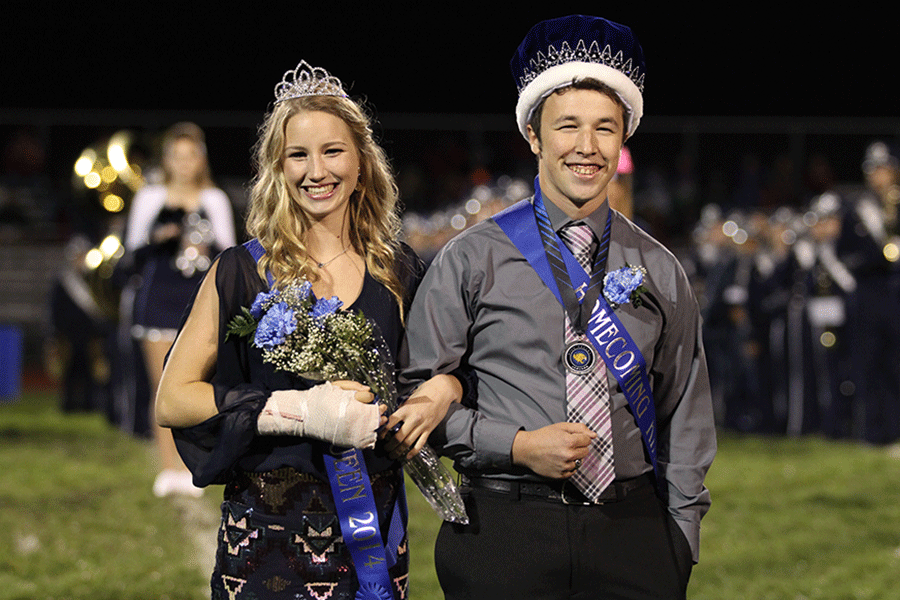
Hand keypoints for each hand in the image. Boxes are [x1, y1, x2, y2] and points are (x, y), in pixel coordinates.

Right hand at [258, 382, 384, 447]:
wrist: (305, 415)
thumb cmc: (320, 398)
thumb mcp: (336, 386)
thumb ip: (354, 386)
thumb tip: (369, 391)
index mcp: (351, 403)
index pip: (372, 402)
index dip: (376, 403)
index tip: (379, 404)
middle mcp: (353, 418)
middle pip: (375, 418)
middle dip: (379, 415)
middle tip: (380, 413)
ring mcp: (351, 432)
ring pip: (373, 431)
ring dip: (376, 426)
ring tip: (374, 422)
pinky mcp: (348, 442)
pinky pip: (366, 442)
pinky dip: (369, 437)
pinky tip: (367, 432)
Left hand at [382, 374, 461, 460]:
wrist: (442, 390)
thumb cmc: (426, 392)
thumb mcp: (410, 398)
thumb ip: (402, 409)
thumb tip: (393, 418)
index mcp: (406, 409)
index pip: (391, 423)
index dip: (383, 431)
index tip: (380, 437)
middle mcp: (413, 419)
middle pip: (398, 437)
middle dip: (390, 445)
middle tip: (385, 449)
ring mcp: (422, 425)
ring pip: (408, 442)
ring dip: (399, 451)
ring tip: (393, 455)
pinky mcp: (429, 429)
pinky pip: (420, 443)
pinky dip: (413, 452)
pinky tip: (408, 456)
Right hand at [511, 422, 595, 478]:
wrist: (527, 450)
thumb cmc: (542, 437)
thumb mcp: (561, 426)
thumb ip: (579, 428)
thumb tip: (593, 435)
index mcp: (569, 441)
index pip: (587, 440)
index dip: (580, 437)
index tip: (572, 437)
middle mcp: (568, 455)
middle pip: (585, 451)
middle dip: (578, 447)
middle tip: (566, 444)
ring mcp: (565, 466)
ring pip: (579, 462)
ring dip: (573, 457)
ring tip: (561, 453)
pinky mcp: (561, 475)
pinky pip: (572, 471)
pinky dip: (568, 466)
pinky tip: (559, 460)